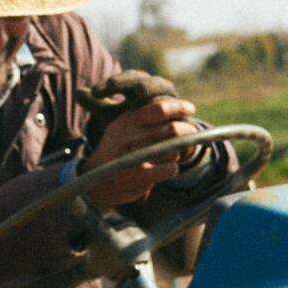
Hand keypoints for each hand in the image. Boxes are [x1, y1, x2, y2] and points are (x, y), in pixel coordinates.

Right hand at [85, 88, 200, 209]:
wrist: (95, 180)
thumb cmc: (116, 150)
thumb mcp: (122, 127)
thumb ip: (144, 116)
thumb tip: (177, 108)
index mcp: (128, 121)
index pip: (160, 109)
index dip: (179, 108)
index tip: (191, 109)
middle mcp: (131, 137)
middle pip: (172, 129)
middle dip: (188, 130)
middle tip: (192, 131)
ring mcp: (135, 156)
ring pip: (174, 149)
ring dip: (177, 151)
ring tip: (169, 153)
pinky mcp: (140, 176)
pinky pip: (171, 168)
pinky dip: (174, 167)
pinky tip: (166, 168)